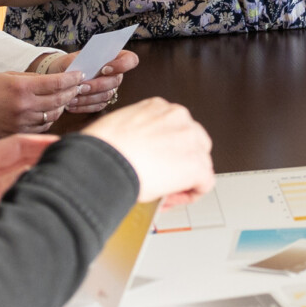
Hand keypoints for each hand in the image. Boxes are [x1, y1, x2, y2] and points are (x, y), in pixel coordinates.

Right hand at [0, 69, 88, 136]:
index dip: (72, 79)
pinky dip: (49, 119)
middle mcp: (23, 106)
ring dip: (62, 106)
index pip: (57, 83)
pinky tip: (51, 112)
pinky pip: (42, 127)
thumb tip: (55, 80)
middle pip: (59, 99)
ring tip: (66, 98)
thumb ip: (31, 79)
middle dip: (72, 91)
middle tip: (78, 86)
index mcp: (21, 87)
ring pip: (53, 115)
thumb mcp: (6, 76)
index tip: (80, 75)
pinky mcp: (17, 133)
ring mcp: (21, 122)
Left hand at [0, 134, 55, 283]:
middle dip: (45, 160)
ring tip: (63, 183)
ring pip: (18, 187)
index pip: (13, 147)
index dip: (38, 142)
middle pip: (20, 165)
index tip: (62, 143)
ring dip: (39, 183)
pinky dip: (28, 205)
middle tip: (72, 161)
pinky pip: (11, 209)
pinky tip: (41, 209)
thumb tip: (28, 174)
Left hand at [46, 48, 139, 114]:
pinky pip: (97, 106)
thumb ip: (77, 60)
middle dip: (98, 85)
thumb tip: (81, 68)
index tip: (104, 69)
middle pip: (115, 81)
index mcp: (114, 58)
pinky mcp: (103, 101)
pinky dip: (84, 106)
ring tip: (72, 97)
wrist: (62, 74)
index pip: (130, 60)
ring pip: (106, 95)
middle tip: (82, 86)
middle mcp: (116, 74)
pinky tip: (72, 105)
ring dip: (88, 97)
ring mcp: (110, 89)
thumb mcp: (72, 57)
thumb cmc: (70, 63)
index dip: (121, 65)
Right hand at [81, 97, 215, 207]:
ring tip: (164, 192)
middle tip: (161, 179)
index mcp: (159, 106)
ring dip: (185, 178)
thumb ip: (136, 135)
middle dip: (179, 161)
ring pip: (200, 161)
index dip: (165, 150)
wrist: (102, 163)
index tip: (154, 164)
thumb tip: (135, 151)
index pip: (173, 127)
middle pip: (192, 142)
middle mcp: (179, 117)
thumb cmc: (101, 149)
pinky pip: (205, 183)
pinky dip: (191, 194)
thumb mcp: (118, 128)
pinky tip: (171, 200)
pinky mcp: (197, 165)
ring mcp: (191, 140)